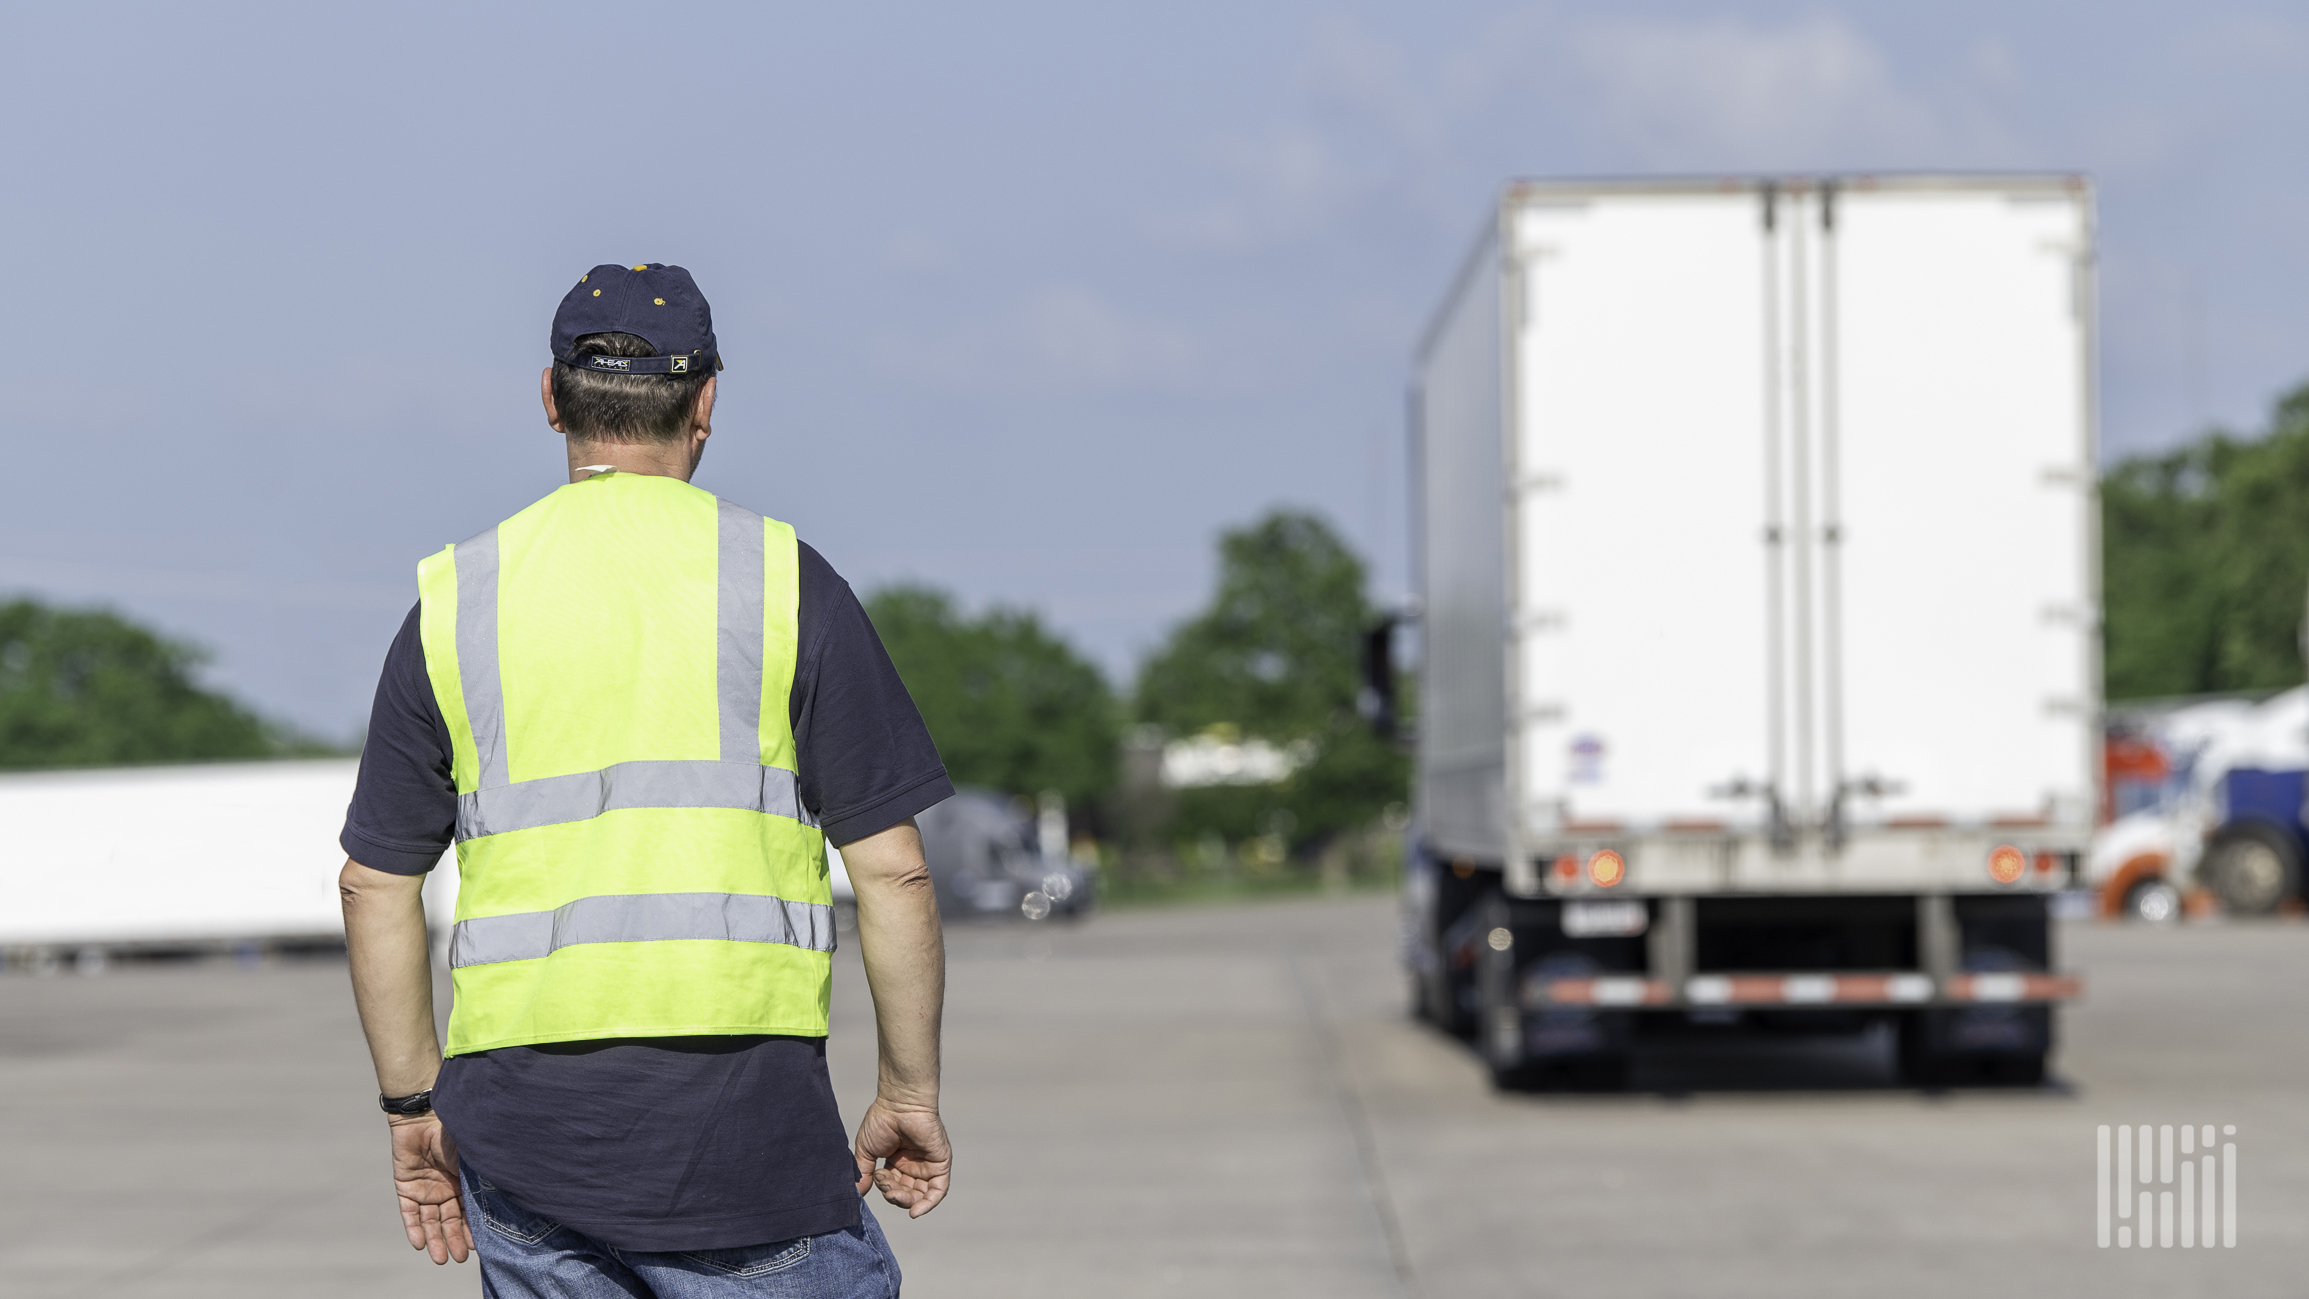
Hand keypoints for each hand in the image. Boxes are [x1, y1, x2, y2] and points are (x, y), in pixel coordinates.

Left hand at [389, 1114, 471, 1263]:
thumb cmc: (452, 1135)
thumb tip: (505, 1192)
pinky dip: (413, 1228)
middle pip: (450, 1220)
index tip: (478, 1246)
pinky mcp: (406, 1188)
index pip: (468, 1211)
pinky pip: (409, 1213)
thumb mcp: (471, 1158)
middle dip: (454, 1239)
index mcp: (463, 1182)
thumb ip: (482, 1175)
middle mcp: (446, 1189)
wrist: (422, 1119)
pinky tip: (419, 1244)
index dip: (472, 1229)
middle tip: (458, 1258)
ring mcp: (425, 1190)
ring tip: (440, 1258)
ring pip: (430, 1221)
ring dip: (435, 1239)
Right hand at [852, 1097, 950, 1217]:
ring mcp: (928, 1164)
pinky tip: (915, 1211)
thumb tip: (858, 1194)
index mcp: (897, 1162)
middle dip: (896, 1197)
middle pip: (907, 1193)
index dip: (884, 1188)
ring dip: (907, 1200)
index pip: (892, 1186)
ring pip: (920, 1194)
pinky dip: (928, 1204)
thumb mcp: (867, 1150)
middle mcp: (913, 1165)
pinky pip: (938, 1190)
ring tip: (896, 1195)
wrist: (900, 1104)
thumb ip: (864, 1173)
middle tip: (888, 1190)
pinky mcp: (941, 1163)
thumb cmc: (882, 1120)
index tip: (876, 1178)